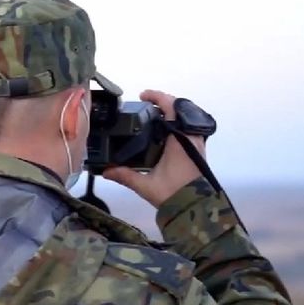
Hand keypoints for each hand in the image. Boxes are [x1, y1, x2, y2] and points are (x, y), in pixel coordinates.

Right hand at [102, 89, 206, 207]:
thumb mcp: (145, 185)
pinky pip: (188, 128)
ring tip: (152, 118)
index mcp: (179, 139)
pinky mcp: (198, 151)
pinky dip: (176, 124)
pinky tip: (163, 134)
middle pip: (180, 108)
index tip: (142, 96)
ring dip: (171, 114)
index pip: (172, 107)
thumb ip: (125, 176)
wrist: (196, 208)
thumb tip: (105, 170)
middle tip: (145, 106)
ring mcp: (197, 143)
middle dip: (163, 103)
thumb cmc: (173, 194)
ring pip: (186, 118)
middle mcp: (191, 137)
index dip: (157, 97)